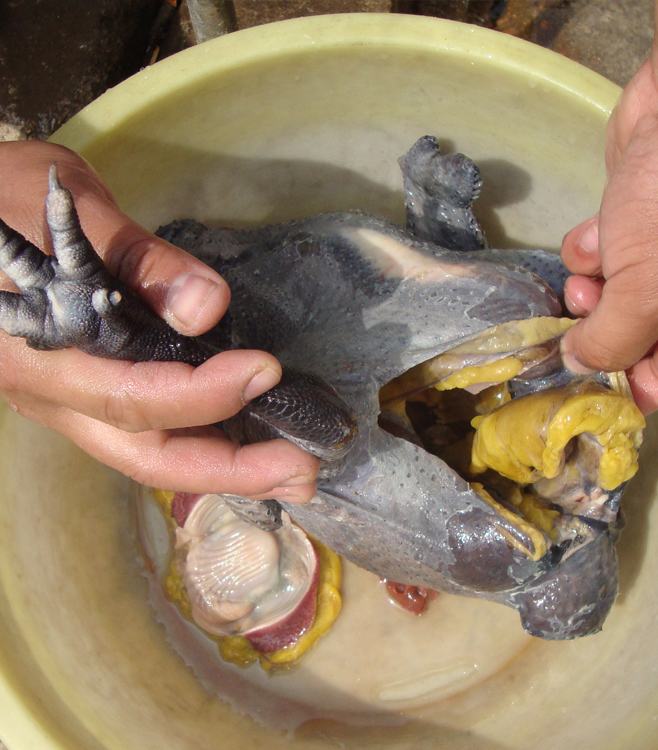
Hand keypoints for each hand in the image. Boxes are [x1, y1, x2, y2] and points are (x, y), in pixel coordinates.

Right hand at [0, 140, 318, 499]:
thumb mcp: (73, 210)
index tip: (266, 371)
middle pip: (146, 455)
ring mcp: (70, 403)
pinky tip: (248, 446)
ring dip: (225, 471)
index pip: (130, 396)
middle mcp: (54, 395)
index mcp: (40, 354)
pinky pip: (147, 437)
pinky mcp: (90, 397)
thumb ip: (138, 258)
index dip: (203, 393)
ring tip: (292, 473)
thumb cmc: (6, 200)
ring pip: (148, 456)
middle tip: (303, 472)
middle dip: (230, 471)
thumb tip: (206, 308)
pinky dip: (202, 447)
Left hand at [560, 1, 657, 413]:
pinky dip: (593, 245)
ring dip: (591, 285)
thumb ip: (609, 344)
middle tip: (579, 315)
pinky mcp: (635, 219)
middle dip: (597, 329)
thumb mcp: (648, 299)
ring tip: (590, 269)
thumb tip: (581, 365)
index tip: (580, 391)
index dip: (626, 389)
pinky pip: (602, 251)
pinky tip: (596, 230)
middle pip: (629, 335)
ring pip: (609, 292)